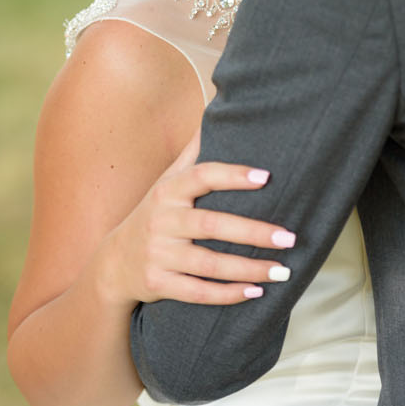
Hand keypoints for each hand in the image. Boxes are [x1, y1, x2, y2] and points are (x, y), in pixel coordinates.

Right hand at [137, 119, 295, 312]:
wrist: (114, 264)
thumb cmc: (154, 216)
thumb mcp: (166, 183)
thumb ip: (192, 154)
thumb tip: (217, 110)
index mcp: (168, 192)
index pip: (202, 176)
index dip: (233, 176)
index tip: (266, 177)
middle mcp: (162, 222)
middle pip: (212, 226)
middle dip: (254, 233)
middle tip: (289, 238)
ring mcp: (159, 255)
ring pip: (210, 265)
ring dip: (248, 269)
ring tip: (282, 272)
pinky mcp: (158, 285)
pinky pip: (197, 293)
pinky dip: (227, 295)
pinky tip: (255, 293)